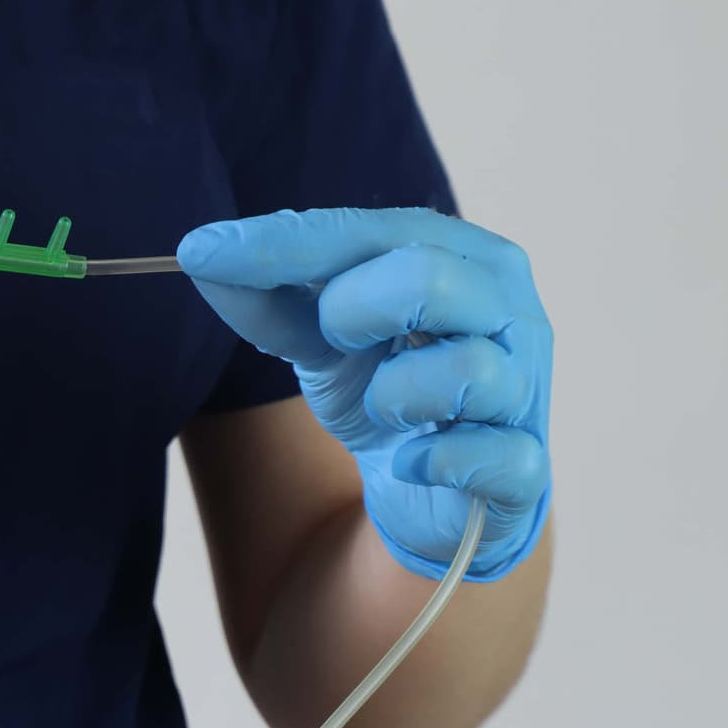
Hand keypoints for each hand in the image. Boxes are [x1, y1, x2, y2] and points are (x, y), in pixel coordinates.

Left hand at [178, 208, 550, 580]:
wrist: (429, 495)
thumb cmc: (385, 392)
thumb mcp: (316, 339)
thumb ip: (267, 296)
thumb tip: (202, 254)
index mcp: (464, 256)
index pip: (371, 232)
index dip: (286, 242)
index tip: (201, 250)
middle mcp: (510, 310)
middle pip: (428, 277)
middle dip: (353, 310)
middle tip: (336, 338)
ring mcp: (526, 388)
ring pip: (464, 370)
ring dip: (394, 396)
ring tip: (387, 408)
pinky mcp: (526, 466)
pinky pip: (487, 456)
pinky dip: (428, 461)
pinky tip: (411, 461)